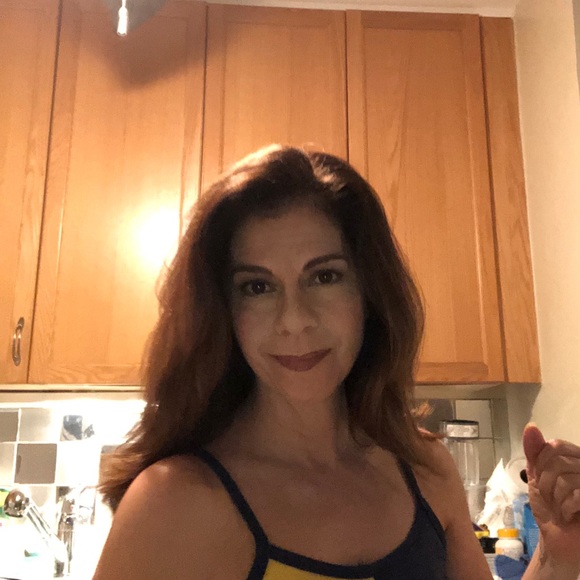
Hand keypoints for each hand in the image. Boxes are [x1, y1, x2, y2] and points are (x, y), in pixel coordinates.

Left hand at [523, 423, 579, 566]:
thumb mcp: (537, 476)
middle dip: (546, 484)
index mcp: (576, 458)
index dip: (542, 464)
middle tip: (552, 499)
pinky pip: (577, 496)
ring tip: (561, 508)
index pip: (555, 445)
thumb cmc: (550, 507)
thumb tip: (531, 427)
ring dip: (555, 499)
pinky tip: (568, 516)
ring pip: (566, 480)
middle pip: (558, 462)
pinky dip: (565, 509)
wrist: (558, 540)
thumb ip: (534, 452)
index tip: (542, 480)